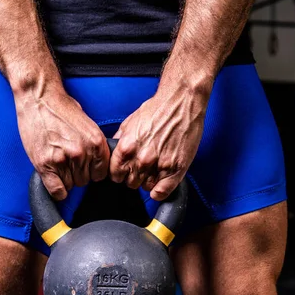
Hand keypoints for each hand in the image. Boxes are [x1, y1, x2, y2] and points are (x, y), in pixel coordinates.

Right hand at [15, 86, 109, 200]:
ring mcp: (63, 159)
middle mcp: (82, 152)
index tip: (84, 168)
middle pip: (85, 181)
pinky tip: (53, 180)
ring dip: (64, 178)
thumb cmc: (61, 107)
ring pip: (71, 185)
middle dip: (76, 173)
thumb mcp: (87, 125)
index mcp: (96, 142)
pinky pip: (57, 190)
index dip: (91, 172)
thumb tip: (96, 164)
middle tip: (65, 160)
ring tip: (56, 162)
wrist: (39, 96)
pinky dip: (56, 190)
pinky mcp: (45, 164)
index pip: (100, 174)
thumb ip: (93, 146)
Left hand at [110, 84, 208, 200]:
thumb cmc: (158, 109)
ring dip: (149, 181)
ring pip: (146, 187)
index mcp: (127, 147)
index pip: (115, 175)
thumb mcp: (129, 123)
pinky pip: (163, 192)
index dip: (119, 173)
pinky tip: (160, 185)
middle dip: (134, 177)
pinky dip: (160, 192)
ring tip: (154, 169)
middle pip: (130, 183)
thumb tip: (113, 153)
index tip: (125, 171)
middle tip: (141, 168)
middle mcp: (142, 158)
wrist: (181, 102)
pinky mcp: (176, 168)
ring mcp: (160, 165)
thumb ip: (120, 141)